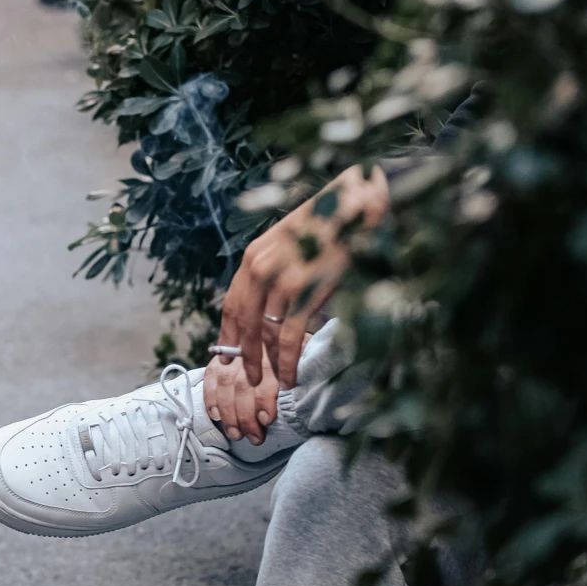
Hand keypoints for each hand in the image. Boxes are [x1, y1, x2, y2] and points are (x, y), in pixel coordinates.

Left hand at [202, 164, 388, 440]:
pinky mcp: (302, 290)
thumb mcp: (292, 243)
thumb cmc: (331, 223)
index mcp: (254, 255)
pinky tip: (291, 374)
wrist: (358, 202)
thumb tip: (275, 302)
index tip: (229, 355)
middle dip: (243, 355)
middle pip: (243, 322)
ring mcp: (279, 279)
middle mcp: (258, 267)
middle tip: (247, 378)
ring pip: (265, 333)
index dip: (230, 334)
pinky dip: (287, 360)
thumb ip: (278, 269)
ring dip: (268, 363)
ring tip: (274, 383)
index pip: (232, 303)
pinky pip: (288, 335)